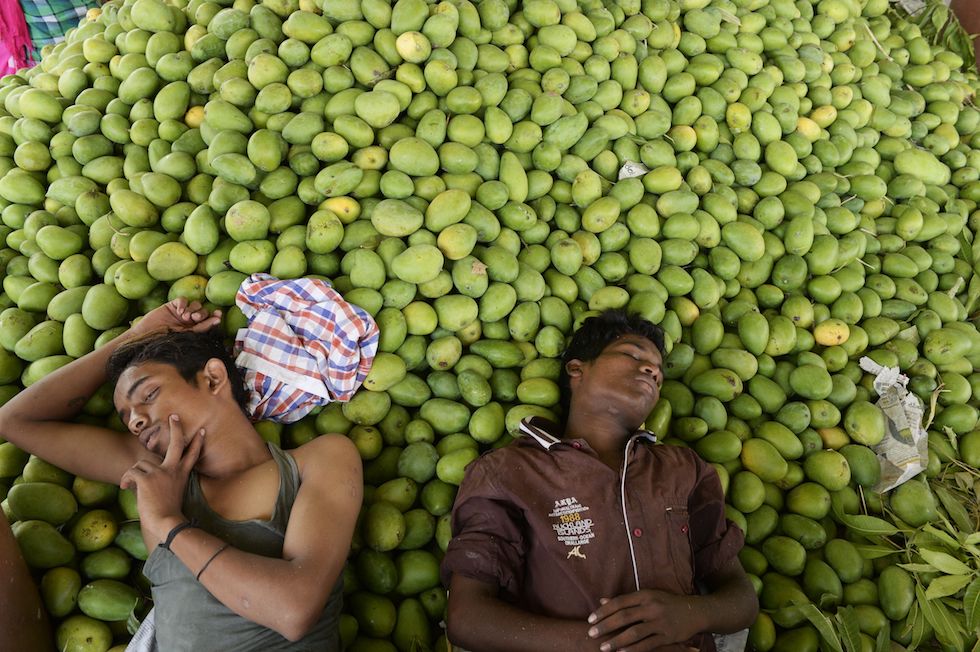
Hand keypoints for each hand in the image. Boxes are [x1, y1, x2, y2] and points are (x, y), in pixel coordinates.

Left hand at [121, 415, 203, 546]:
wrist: (166, 523)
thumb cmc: (167, 514)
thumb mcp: (172, 494)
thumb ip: (163, 481)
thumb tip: (144, 475)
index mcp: (181, 475)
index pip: (191, 455)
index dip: (197, 443)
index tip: (201, 432)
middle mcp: (172, 470)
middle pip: (176, 444)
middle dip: (176, 428)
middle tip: (174, 417)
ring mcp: (160, 472)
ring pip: (141, 464)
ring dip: (134, 475)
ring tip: (132, 487)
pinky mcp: (146, 478)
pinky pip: (131, 472)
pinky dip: (126, 481)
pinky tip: (126, 488)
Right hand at [130, 298, 221, 338]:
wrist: (146, 338)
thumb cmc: (166, 341)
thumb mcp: (187, 336)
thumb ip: (201, 328)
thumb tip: (217, 320)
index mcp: (195, 330)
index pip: (208, 321)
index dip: (214, 317)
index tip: (218, 315)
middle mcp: (190, 321)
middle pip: (203, 311)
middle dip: (202, 313)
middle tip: (195, 318)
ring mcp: (181, 313)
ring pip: (195, 304)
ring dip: (193, 309)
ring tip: (185, 317)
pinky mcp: (172, 306)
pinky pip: (183, 300)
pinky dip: (183, 304)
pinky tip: (179, 311)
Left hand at [586, 590, 703, 651]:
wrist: (695, 611)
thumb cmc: (666, 603)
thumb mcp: (647, 596)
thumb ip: (625, 600)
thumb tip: (601, 601)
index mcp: (645, 595)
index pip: (619, 602)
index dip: (603, 611)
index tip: (590, 619)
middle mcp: (652, 607)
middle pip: (624, 617)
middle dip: (605, 626)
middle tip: (591, 634)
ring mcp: (660, 622)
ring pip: (634, 633)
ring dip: (617, 641)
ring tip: (603, 648)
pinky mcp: (668, 636)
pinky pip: (648, 644)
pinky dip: (634, 649)